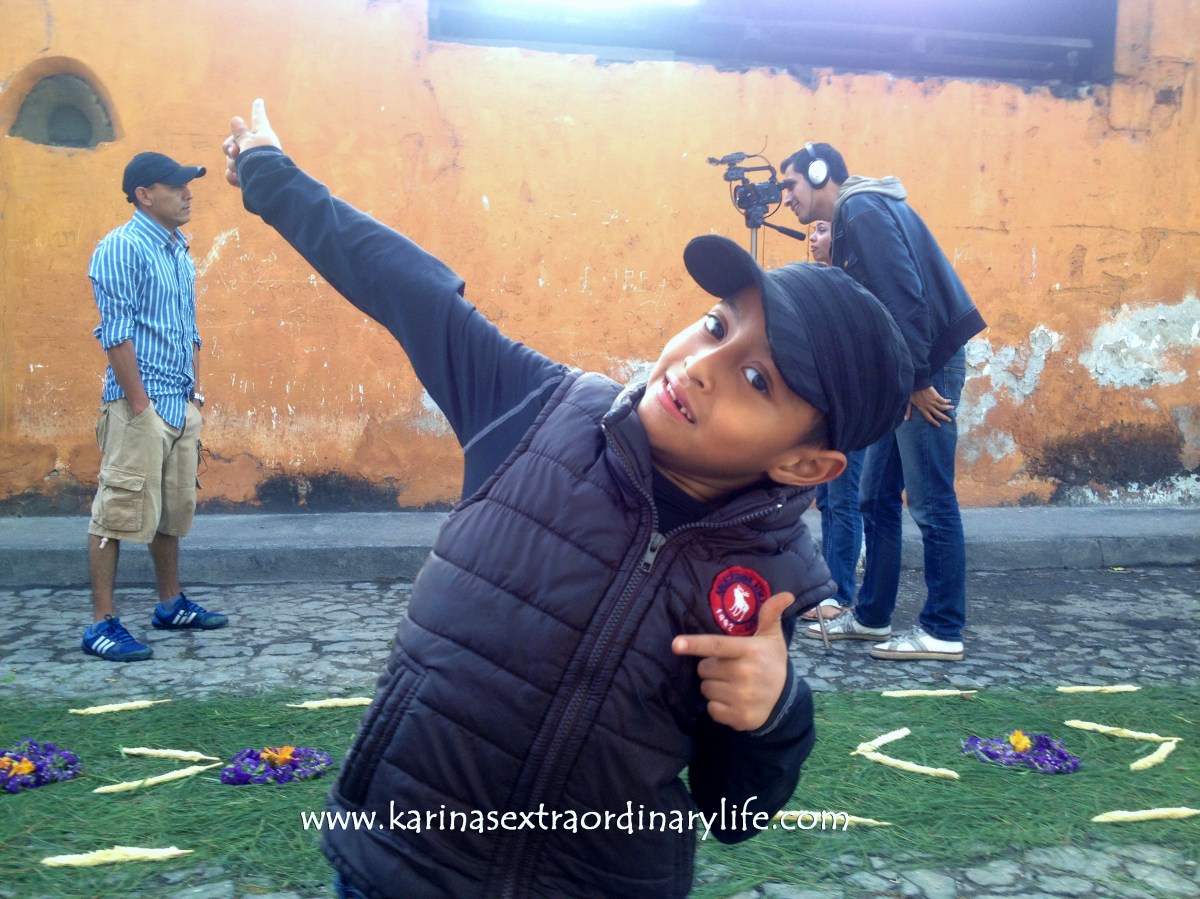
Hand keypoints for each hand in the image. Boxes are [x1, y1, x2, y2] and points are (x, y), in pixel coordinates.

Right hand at [223, 98, 281, 186]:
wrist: (266, 184)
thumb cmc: (259, 158)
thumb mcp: (248, 141)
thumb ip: (240, 132)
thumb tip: (236, 119)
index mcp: (262, 134)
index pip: (258, 118)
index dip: (257, 109)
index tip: (259, 101)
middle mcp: (258, 147)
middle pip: (235, 141)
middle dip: (230, 146)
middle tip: (234, 152)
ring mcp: (253, 163)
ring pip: (233, 159)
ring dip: (233, 164)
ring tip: (241, 169)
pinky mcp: (249, 178)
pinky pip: (233, 174)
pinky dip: (234, 177)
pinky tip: (238, 179)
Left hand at [671, 592, 794, 731]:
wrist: (786, 701)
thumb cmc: (771, 663)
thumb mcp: (771, 638)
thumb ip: (770, 614)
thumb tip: (786, 594)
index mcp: (749, 651)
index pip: (717, 645)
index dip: (695, 644)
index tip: (675, 644)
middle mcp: (744, 674)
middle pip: (704, 668)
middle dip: (712, 668)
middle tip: (731, 669)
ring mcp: (741, 698)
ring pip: (705, 689)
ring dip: (714, 687)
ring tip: (734, 685)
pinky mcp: (738, 717)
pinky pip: (711, 708)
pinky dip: (718, 706)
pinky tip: (734, 701)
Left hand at [906, 385, 953, 426]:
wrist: (917, 384)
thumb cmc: (912, 393)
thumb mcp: (908, 403)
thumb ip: (908, 411)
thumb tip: (905, 419)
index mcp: (922, 409)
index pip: (929, 418)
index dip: (934, 422)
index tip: (939, 425)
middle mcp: (929, 407)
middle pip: (938, 414)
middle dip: (944, 418)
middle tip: (950, 420)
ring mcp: (933, 402)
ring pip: (942, 407)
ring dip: (948, 408)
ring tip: (952, 408)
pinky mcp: (936, 396)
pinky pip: (943, 400)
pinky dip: (947, 401)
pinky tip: (949, 401)